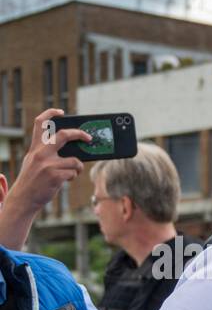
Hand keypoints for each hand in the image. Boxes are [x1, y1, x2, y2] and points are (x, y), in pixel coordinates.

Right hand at [0, 108, 90, 249]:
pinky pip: (74, 172)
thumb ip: (47, 153)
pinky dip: (73, 175)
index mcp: (35, 147)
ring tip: (73, 171)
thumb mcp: (34, 161)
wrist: (24, 198)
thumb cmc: (33, 180)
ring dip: (78, 166)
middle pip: (63, 135)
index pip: (39, 123)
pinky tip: (67, 179)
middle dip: (80, 134)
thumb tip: (73, 148)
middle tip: (90, 138)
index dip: (50, 113)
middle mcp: (40, 153)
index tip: (61, 111)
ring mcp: (48, 164)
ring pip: (75, 160)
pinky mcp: (55, 176)